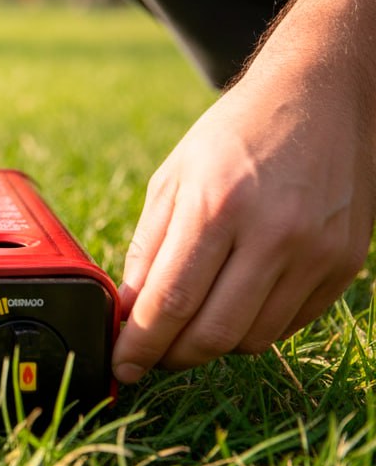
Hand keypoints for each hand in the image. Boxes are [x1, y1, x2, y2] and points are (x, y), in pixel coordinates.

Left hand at [113, 55, 374, 381]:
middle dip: (172, 356)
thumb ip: (147, 249)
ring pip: (252, 338)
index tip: (121, 367)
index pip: (171, 301)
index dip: (141, 344)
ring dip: (212, 345)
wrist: (321, 98)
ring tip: (189, 326)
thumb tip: (127, 313)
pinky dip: (253, 327)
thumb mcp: (173, 179)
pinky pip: (289, 324)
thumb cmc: (236, 135)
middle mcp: (273, 233)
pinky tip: (234, 303)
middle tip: (150, 355)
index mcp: (218, 206)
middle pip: (213, 332)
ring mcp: (316, 253)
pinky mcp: (344, 264)